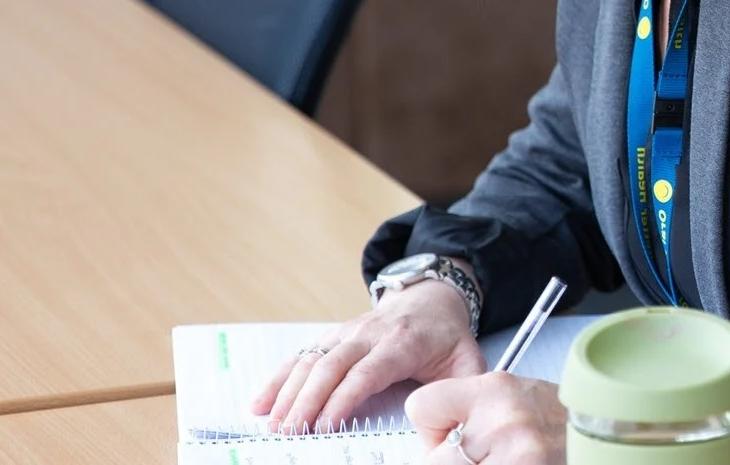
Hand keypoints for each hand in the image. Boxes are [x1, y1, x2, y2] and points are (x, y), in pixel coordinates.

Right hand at [248, 277, 484, 432]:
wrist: (431, 297)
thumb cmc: (447, 335)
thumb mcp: (469, 358)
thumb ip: (468, 387)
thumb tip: (461, 415)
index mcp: (402, 343)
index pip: (366, 372)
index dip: (343, 399)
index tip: (326, 426)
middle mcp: (368, 335)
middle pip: (331, 367)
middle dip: (307, 401)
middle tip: (291, 433)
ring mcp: (346, 333)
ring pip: (311, 360)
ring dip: (288, 392)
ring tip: (274, 424)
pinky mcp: (332, 336)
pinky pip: (301, 355)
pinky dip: (278, 378)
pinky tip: (260, 402)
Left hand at [408, 373, 566, 464]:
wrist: (602, 433)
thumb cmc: (555, 418)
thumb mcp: (511, 395)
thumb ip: (469, 408)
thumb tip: (433, 436)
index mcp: (494, 389)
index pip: (421, 407)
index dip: (432, 426)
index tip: (449, 432)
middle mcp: (503, 420)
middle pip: (435, 457)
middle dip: (449, 459)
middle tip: (480, 454)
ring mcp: (516, 453)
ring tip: (502, 458)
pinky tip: (514, 463)